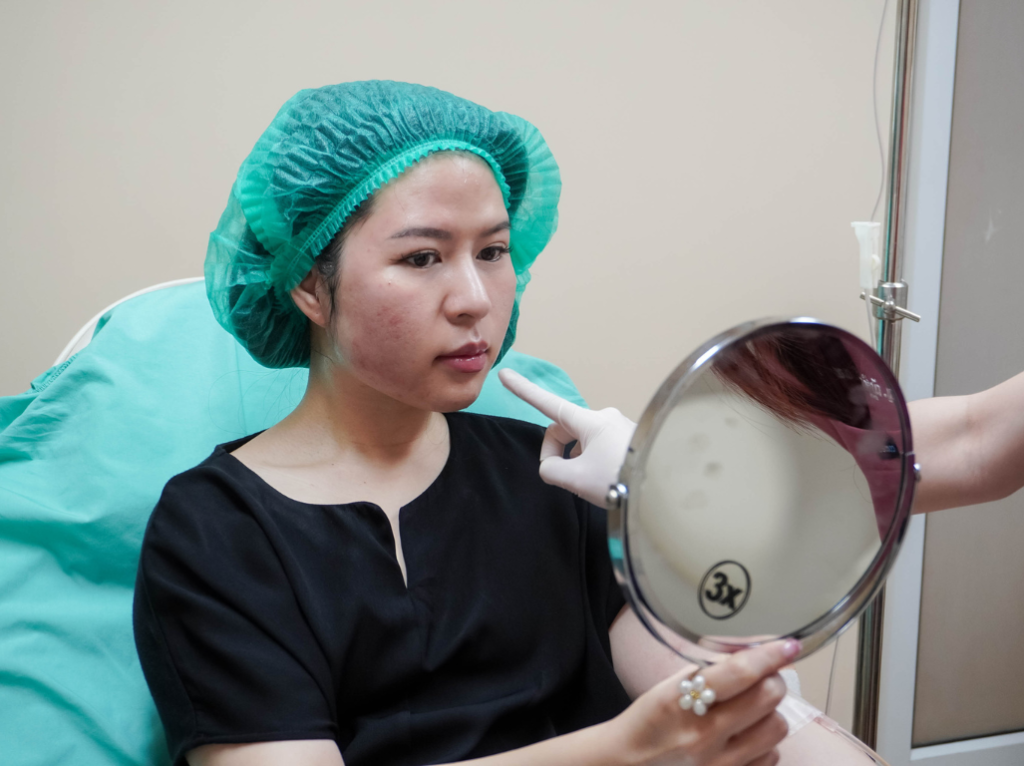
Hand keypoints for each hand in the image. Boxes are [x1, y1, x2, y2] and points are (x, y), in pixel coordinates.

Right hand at [498, 369, 635, 506]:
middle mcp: (605, 417)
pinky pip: (601, 446)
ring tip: (590, 484)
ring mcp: (620, 427)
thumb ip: (552, 470)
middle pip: (565, 429)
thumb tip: (553, 466)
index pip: (547, 403)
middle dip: (556, 451)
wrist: (665, 490)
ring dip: (577, 459)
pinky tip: (605, 481)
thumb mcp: (576, 479)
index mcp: (589, 421)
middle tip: (560, 478)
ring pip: (583, 441)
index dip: (524, 391)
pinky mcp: (632, 439)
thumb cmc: (619, 480)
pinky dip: (594, 461)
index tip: (505, 374)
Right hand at [611, 640, 798, 765]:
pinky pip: (771, 757)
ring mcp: (718, 764)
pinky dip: (765, 744)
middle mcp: (702, 735)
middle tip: (764, 678)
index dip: (769, 655)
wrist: (627, 765)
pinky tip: (746, 737)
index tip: (788, 646)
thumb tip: (753, 654)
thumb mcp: (668, 687)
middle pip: (767, 697)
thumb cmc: (649, 722)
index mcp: (681, 701)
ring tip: (752, 710)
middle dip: (772, 681)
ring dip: (769, 713)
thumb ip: (709, 672)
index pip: (739, 673)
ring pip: (776, 728)